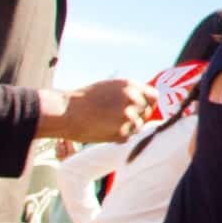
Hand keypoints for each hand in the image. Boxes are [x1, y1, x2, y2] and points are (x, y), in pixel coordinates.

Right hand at [37, 78, 154, 142]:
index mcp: (130, 85)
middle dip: (137, 116)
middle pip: (147, 112)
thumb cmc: (86, 99)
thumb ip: (129, 93)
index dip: (147, 103)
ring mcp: (128, 116)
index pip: (154, 96)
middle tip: (119, 118)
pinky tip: (103, 130)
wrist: (67, 111)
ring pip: (138, 126)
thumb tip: (147, 103)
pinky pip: (127, 137)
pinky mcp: (122, 132)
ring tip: (109, 123)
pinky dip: (118, 136)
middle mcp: (132, 99)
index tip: (141, 108)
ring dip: (128, 127)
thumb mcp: (111, 88)